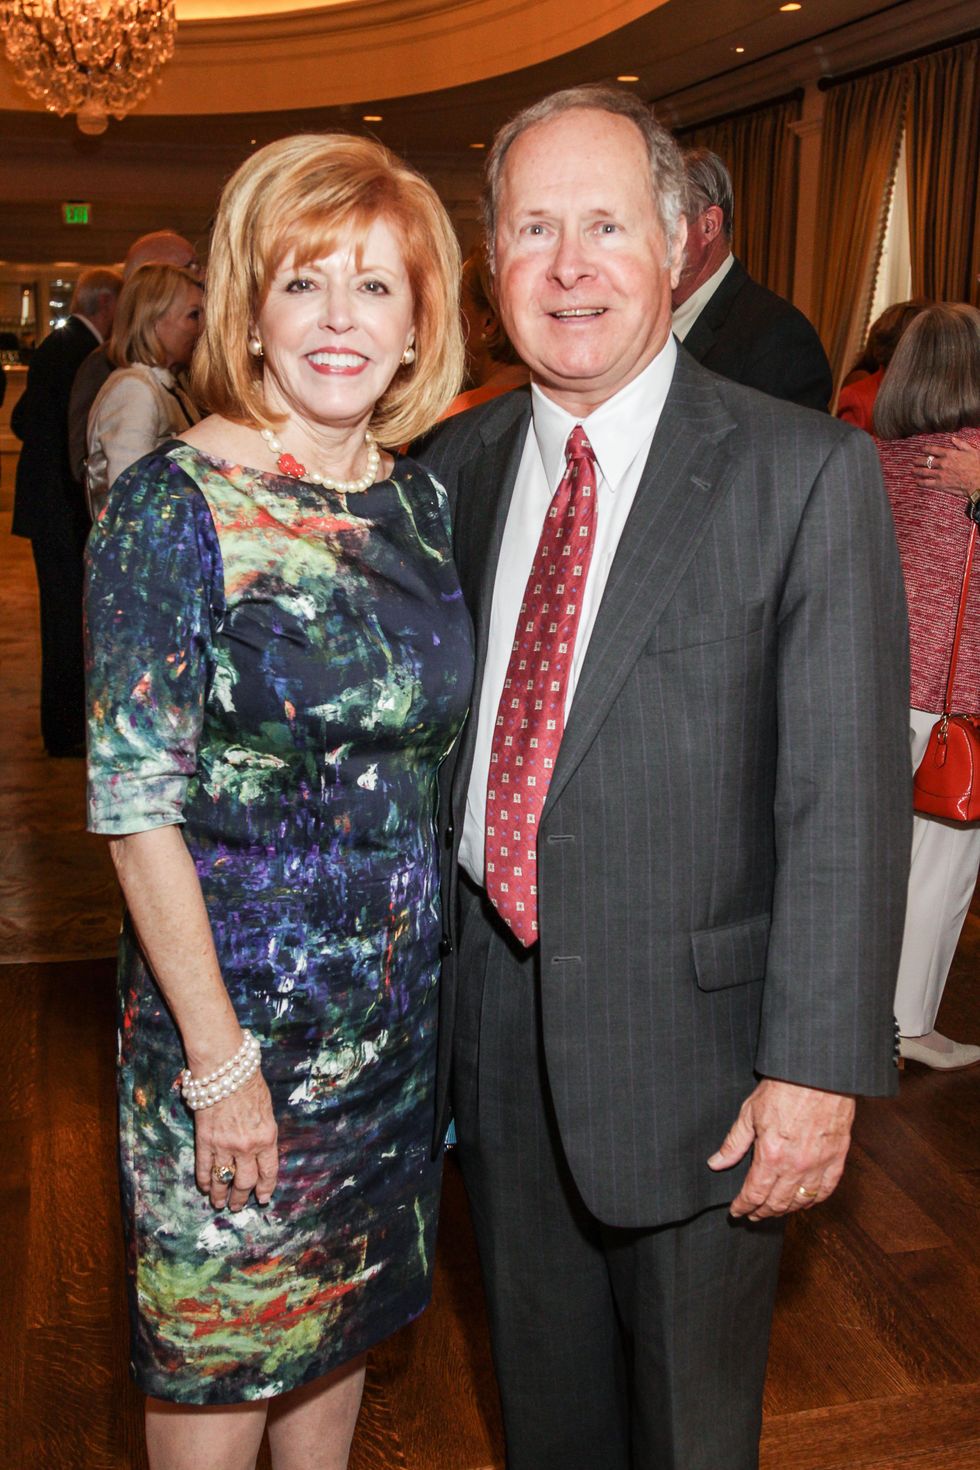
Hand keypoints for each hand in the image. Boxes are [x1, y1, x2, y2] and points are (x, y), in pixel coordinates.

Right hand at [193, 1070, 278, 1211]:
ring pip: (222, 1179)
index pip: (268, 1171)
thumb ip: (263, 1132)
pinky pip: (204, 1167)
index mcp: (266, 1137)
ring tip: (219, 1204)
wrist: (225, 1069)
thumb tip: (259, 1150)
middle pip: (244, 1181)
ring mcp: (224, 1145)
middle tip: (238, 1206)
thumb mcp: (267, 1110)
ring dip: (220, 1195)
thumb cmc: (249, 1083)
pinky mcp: (204, 1140)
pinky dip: (203, 1180)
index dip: (265, 1188)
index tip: (263, 1198)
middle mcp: (246, 1146)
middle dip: (242, 1197)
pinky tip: (204, 1187)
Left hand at [707, 1078, 854, 1220]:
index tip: (737, 1211)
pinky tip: (805, 1201)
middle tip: (752, 1214)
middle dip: (761, 1212)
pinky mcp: (837, 1158)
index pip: (754, 1194)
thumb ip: (734, 1143)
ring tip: (774, 1211)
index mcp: (771, 1156)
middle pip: (777, 1203)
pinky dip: (814, 1200)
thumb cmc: (783, 1087)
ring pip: (800, 1201)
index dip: (743, 1206)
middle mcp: (796, 1166)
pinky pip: (826, 1190)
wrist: (817, 1073)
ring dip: (785, 1210)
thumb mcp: (749, 1112)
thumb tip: (716, 1163)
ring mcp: (819, 1165)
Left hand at [911, 437, 979, 496]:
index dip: (925, 449)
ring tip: (912, 470)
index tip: (921, 449)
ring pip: (924, 472)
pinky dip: (920, 482)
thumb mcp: (971, 451)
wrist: (979, 481)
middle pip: (926, 461)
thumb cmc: (978, 465)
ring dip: (917, 471)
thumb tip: (952, 439)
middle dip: (918, 460)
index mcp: (949, 453)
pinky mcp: (941, 484)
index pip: (933, 450)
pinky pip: (927, 483)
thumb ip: (961, 444)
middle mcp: (943, 463)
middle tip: (914, 461)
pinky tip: (917, 482)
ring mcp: (940, 474)